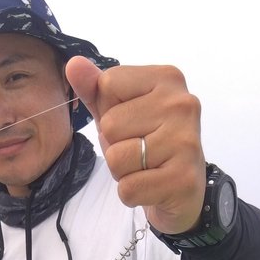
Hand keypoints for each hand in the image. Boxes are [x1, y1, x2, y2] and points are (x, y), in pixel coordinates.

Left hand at [66, 57, 206, 235]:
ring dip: (122, 173)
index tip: (133, 125)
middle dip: (115, 147)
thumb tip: (73, 64)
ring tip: (146, 171)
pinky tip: (152, 188)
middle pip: (110, 125)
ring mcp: (185, 141)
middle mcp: (181, 104)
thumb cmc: (148, 146)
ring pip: (116, 158)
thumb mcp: (119, 113)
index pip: (107, 85)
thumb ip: (96, 90)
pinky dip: (132, 195)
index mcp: (167, 78)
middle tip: (141, 154)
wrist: (183, 192)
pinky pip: (128, 188)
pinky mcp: (183, 178)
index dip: (109, 112)